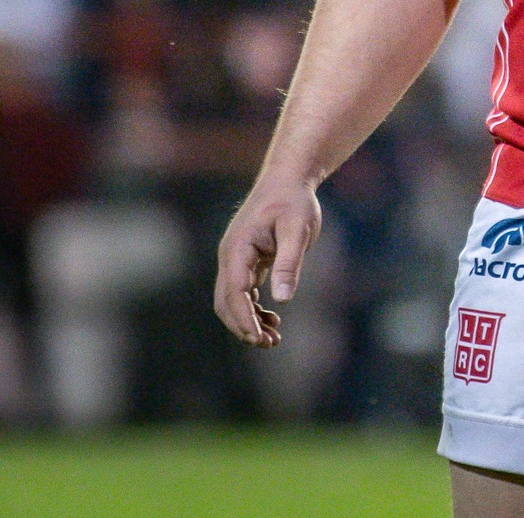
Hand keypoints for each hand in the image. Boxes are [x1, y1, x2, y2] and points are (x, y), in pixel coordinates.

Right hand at [213, 176, 321, 347]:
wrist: (288, 180)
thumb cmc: (294, 201)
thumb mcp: (297, 229)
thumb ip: (289, 262)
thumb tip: (282, 298)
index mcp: (238, 248)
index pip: (234, 291)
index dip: (244, 317)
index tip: (259, 337)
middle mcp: (230, 256)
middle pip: (226, 301)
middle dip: (243, 326)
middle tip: (269, 343)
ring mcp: (235, 259)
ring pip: (232, 300)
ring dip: (247, 320)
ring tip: (272, 338)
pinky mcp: (245, 261)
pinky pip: (242, 292)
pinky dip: (252, 308)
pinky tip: (272, 317)